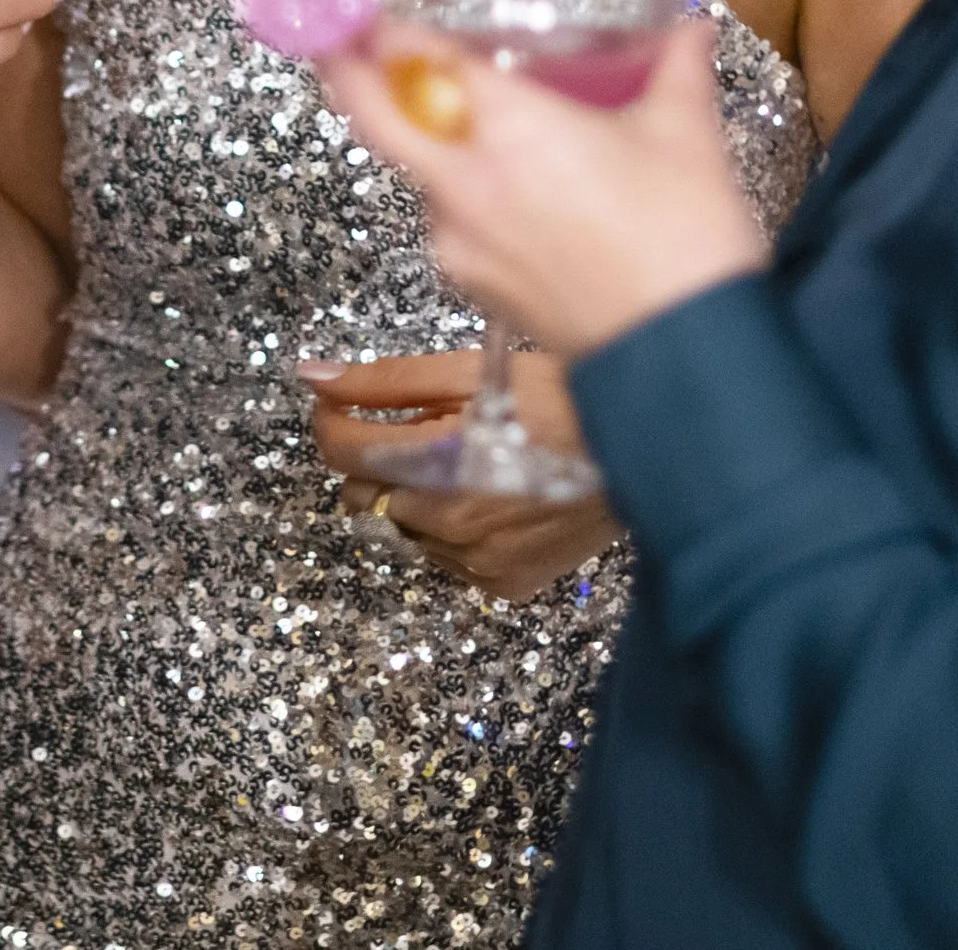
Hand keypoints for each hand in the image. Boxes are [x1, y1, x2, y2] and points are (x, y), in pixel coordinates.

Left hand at [309, 349, 618, 601]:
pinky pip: (446, 560)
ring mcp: (477, 564)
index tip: (340, 402)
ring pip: (402, 531)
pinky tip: (487, 498)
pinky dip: (449, 530)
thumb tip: (310, 376)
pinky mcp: (504, 585)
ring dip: (412, 497)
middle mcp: (449, 525)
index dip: (331, 419)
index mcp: (435, 464)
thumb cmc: (556, 396)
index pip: (342, 451)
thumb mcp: (468, 372)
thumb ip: (383, 381)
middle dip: (375, 461)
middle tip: (417, 430)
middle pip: (365, 495)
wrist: (647, 449)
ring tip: (463, 463)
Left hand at [322, 16, 766, 358]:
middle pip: (374, 116)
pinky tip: (505, 190)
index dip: (382, 26)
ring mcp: (457, 238)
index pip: (419, 58)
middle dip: (344, 71)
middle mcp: (464, 179)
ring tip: (459, 119)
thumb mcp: (686, 135)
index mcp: (508, 126)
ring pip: (417, 171)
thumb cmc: (686, 237)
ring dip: (423, 140)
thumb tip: (692, 24)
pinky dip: (460, 193)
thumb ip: (678, 67)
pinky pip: (447, 220)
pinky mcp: (469, 284)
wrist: (688, 358)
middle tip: (332, 38)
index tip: (363, 2)